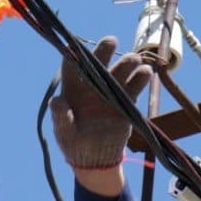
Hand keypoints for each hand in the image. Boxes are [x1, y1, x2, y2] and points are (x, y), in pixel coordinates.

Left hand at [50, 37, 151, 169]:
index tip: (78, 48)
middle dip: (104, 50)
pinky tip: (144, 72)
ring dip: (127, 63)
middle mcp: (91, 85)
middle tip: (111, 42)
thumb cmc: (73, 143)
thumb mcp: (64, 132)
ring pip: (120, 70)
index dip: (74, 55)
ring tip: (134, 60)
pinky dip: (141, 78)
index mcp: (72, 89)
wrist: (95, 157)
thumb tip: (56, 101)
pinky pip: (135, 86)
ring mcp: (110, 91)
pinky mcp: (126, 101)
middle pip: (98, 62)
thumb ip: (60, 117)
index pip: (71, 66)